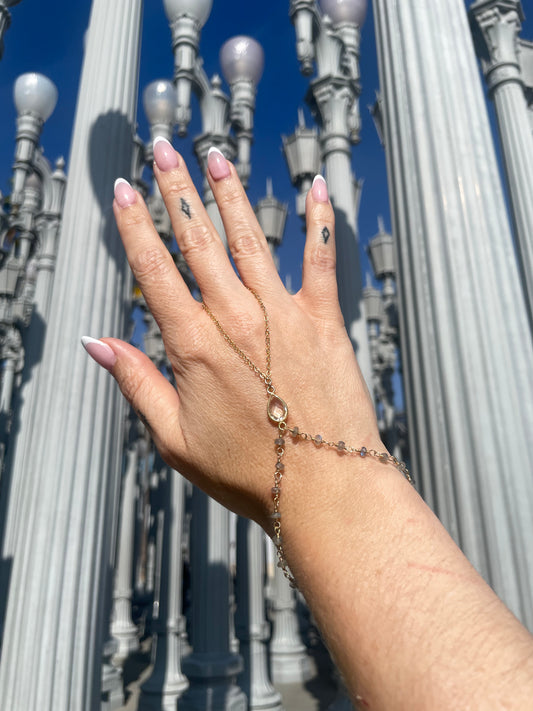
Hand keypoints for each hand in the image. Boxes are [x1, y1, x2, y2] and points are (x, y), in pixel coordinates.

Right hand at [88, 140, 381, 529]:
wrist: (324, 488)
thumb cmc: (249, 472)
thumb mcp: (176, 440)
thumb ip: (137, 384)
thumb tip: (96, 344)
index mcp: (195, 348)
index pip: (155, 272)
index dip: (137, 228)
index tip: (125, 191)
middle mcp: (237, 320)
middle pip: (198, 243)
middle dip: (178, 192)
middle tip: (163, 151)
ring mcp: (284, 316)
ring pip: (250, 241)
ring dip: (230, 196)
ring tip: (214, 158)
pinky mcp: (324, 322)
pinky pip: (321, 261)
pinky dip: (319, 223)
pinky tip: (316, 188)